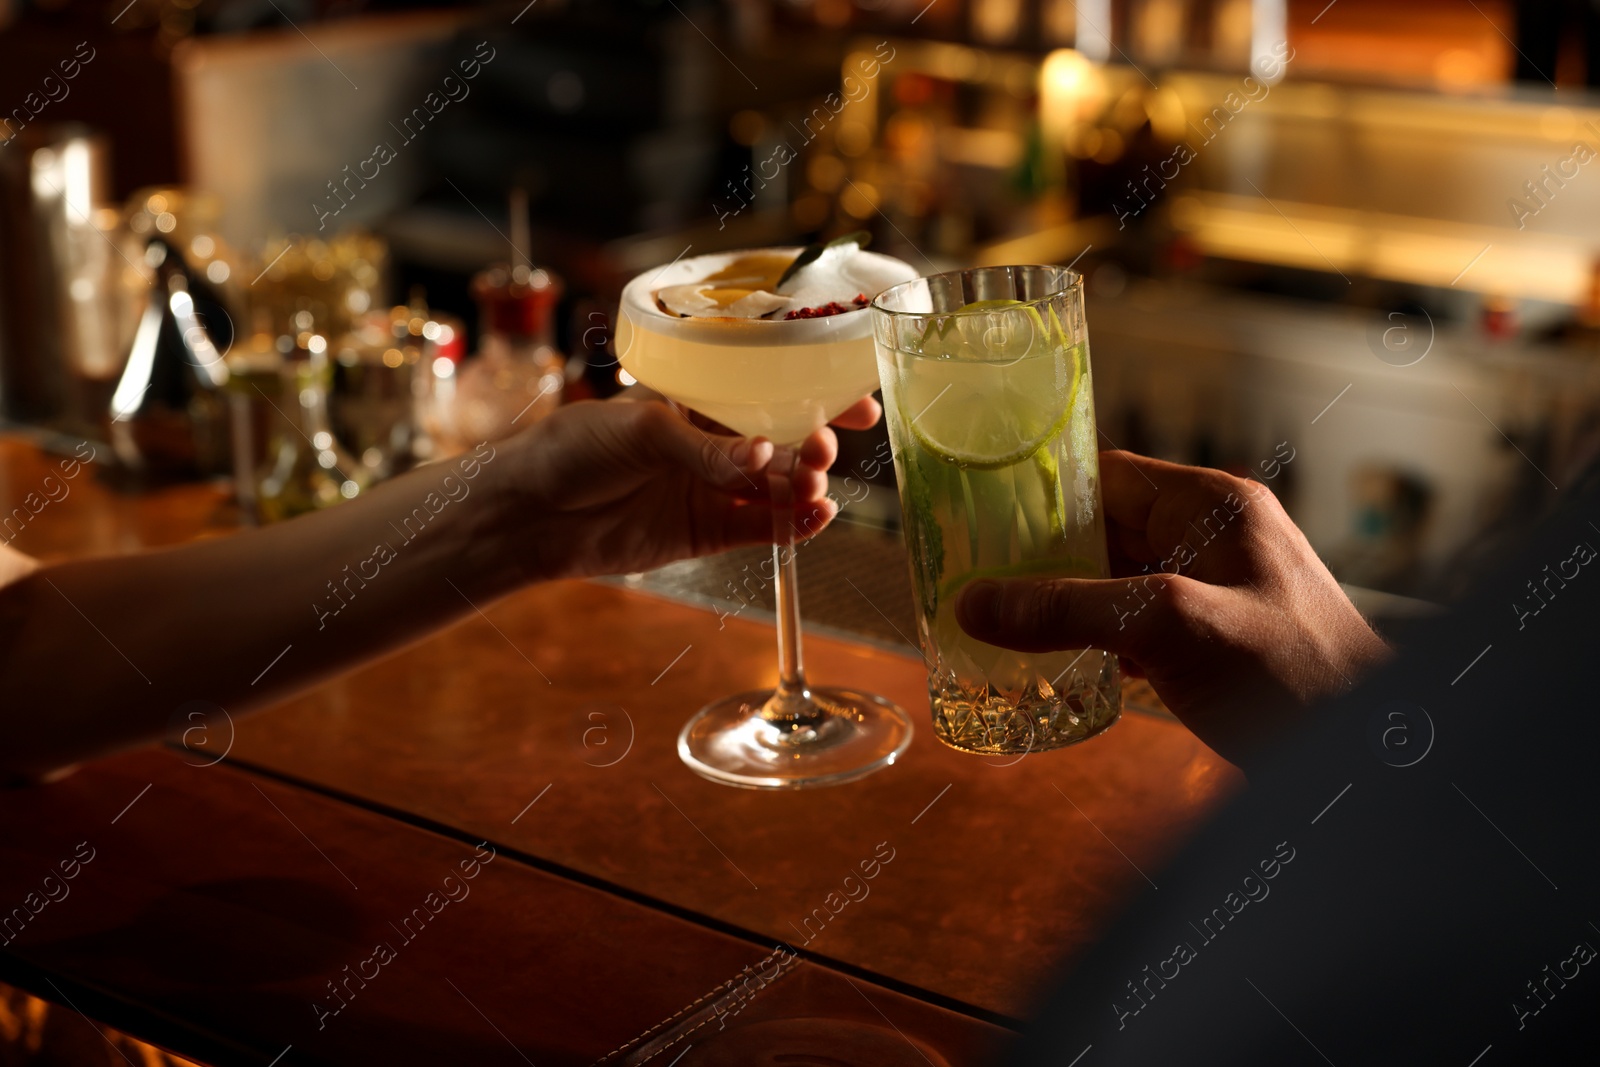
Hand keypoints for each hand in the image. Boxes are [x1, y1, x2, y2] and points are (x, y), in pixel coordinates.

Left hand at [496, 394, 881, 579]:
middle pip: (784, 442)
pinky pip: (761, 529)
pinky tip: (814, 520)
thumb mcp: (641, 430)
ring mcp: (712, 488)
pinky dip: (792, 527)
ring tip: (814, 487)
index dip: (814, 396)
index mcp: (698, 400)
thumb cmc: (572, 448)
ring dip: (805, 486)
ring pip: (777, 487)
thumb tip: (765, 454)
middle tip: (824, 449)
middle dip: (814, 444)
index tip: (854, 405)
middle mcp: (712, 443)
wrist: (530, 513)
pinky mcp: (707, 532)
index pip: (769, 393)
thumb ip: (706, 447)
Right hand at [955, 451, 1391, 767]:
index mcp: (1211, 505)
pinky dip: (1094, 642)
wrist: (1371, 753)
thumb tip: (974, 603)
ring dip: (1062, 605)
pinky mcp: (1211, 639)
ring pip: (1114, 581)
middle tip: (967, 579)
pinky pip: (1135, 625)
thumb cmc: (1294, 674)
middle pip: (1102, 529)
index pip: (1107, 474)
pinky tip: (1052, 668)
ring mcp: (1212, 589)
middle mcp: (1211, 536)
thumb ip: (1071, 611)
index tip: (974, 513)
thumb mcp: (1170, 629)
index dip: (1041, 492)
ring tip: (992, 625)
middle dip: (1038, 556)